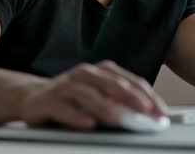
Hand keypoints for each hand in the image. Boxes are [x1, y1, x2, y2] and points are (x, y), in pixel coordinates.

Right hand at [18, 60, 167, 129]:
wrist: (33, 97)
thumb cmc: (74, 98)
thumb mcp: (100, 97)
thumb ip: (121, 103)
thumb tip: (148, 116)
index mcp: (103, 71)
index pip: (131, 82)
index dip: (148, 96)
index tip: (161, 112)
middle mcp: (85, 74)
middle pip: (111, 83)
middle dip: (131, 98)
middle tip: (145, 111)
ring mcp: (66, 85)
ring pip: (88, 94)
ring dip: (104, 107)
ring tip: (118, 118)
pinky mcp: (48, 100)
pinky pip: (64, 108)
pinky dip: (76, 116)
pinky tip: (88, 123)